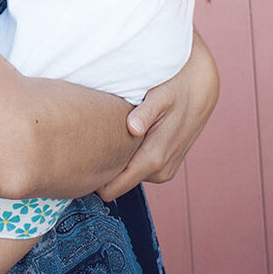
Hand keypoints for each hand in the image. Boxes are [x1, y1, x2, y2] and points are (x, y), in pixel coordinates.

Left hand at [96, 30, 218, 200]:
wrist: (200, 87)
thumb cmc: (175, 88)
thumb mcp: (160, 95)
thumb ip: (146, 113)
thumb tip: (133, 127)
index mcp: (154, 158)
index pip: (115, 186)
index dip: (93, 180)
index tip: (72, 169)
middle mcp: (160, 171)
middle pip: (118, 182)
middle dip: (102, 168)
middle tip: (81, 147)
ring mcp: (163, 170)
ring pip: (128, 174)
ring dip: (116, 161)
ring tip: (99, 138)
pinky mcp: (165, 166)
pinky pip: (138, 168)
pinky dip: (127, 157)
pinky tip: (119, 138)